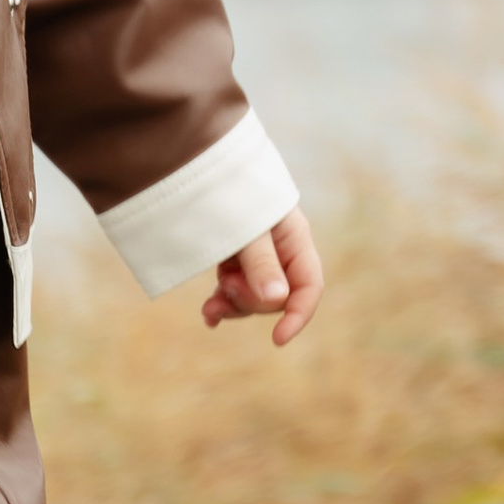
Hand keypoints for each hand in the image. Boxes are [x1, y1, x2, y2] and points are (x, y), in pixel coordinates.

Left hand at [202, 205, 325, 346]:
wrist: (194, 164)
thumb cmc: (226, 191)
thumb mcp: (246, 228)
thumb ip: (262, 263)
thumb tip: (279, 301)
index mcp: (294, 238)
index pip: (309, 286)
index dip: (298, 314)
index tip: (277, 339)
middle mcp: (279, 250)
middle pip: (278, 297)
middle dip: (252, 301)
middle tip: (226, 284)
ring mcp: (256, 257)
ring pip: (254, 298)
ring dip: (234, 305)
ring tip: (210, 304)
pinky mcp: (234, 260)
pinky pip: (234, 292)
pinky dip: (222, 304)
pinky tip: (209, 317)